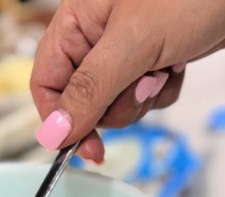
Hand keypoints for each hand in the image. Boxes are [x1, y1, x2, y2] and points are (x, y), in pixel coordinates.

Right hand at [30, 0, 224, 161]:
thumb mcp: (132, 44)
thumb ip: (90, 90)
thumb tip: (53, 133)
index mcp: (75, 22)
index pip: (46, 84)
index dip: (61, 120)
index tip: (86, 146)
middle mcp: (94, 37)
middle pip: (82, 102)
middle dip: (115, 105)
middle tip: (143, 83)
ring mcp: (125, 51)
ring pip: (115, 105)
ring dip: (142, 99)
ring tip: (164, 67)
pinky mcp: (153, 61)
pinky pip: (144, 98)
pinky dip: (163, 92)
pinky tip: (178, 67)